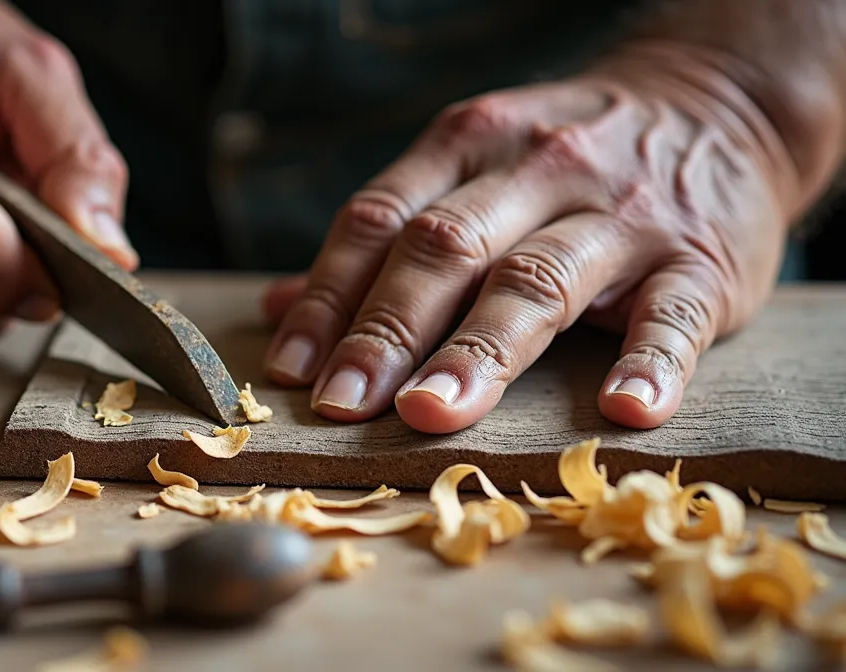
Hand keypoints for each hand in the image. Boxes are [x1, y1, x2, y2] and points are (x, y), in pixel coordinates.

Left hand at [263, 43, 796, 431]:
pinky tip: (622, 408)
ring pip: (539, 281)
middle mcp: (538, 171)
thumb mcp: (470, 168)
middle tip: (342, 404)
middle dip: (385, 330)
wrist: (718, 107)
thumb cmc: (565, 162)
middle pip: (445, 250)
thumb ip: (383, 235)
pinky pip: (672, 314)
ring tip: (432, 412)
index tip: (291, 369)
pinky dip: (650, 362)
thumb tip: (276, 305)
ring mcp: (621, 215)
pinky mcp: (699, 261)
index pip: (380, 221)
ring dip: (481, 351)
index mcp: (469, 148)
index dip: (328, 296)